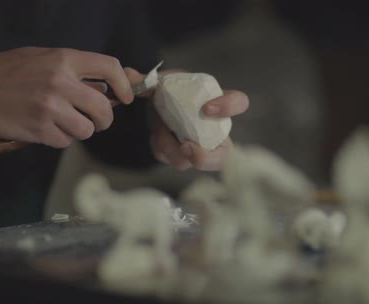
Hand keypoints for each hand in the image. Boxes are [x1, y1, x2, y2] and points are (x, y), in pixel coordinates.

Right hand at [0, 47, 133, 147]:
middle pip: (104, 109)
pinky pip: (65, 142)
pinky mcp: (40, 130)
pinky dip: (59, 139)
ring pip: (87, 130)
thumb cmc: (7, 72)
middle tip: (96, 121)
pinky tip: (45, 129)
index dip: (125, 85)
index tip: (126, 97)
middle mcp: (61, 82)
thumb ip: (76, 70)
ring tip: (65, 124)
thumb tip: (110, 85)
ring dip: (80, 131)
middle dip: (104, 119)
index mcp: (64, 59)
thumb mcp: (43, 58)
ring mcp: (51, 108)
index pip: (110, 68)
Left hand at [125, 67, 248, 170]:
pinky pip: (175, 160)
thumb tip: (129, 75)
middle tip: (186, 146)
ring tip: (159, 132)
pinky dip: (162, 149)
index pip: (239, 102)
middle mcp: (216, 130)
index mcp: (218, 102)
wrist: (163, 104)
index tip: (206, 109)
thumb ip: (149, 80)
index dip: (228, 107)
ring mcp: (203, 147)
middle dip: (205, 157)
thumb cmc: (173, 91)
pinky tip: (156, 137)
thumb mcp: (165, 82)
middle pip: (224, 155)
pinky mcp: (186, 157)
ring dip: (173, 150)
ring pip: (194, 163)